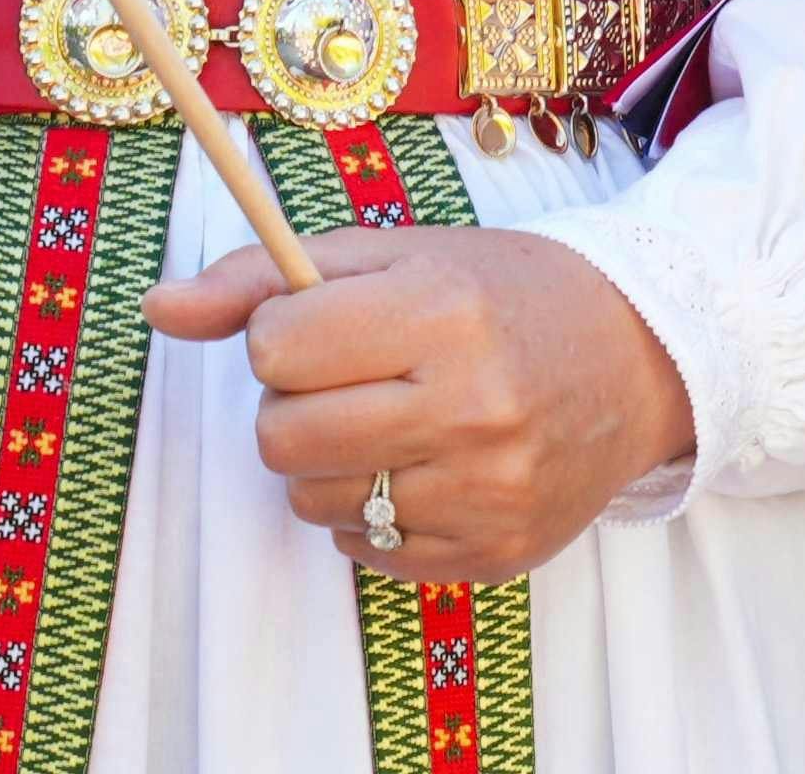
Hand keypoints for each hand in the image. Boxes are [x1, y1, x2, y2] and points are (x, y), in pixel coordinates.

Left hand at [147, 220, 698, 584]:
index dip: (288, 335)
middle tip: (358, 380)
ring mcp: (485, 488)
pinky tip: (431, 467)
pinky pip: (365, 551)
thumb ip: (269, 277)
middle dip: (297, 407)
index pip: (274, 346)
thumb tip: (156, 306)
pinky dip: (378, 514)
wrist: (647, 355)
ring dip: (334, 465)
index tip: (334, 325)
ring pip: (315, 502)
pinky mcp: (495, 550)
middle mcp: (469, 404)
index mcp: (442, 311)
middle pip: (279, 438)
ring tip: (399, 423)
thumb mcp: (400, 253)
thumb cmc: (509, 294)